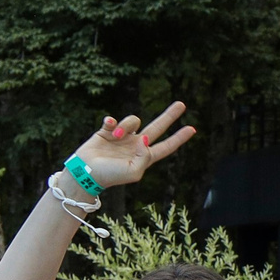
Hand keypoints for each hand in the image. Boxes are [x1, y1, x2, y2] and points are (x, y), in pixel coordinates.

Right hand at [65, 104, 198, 189]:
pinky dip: (112, 122)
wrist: (86, 171)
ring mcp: (122, 137)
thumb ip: (144, 157)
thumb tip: (146, 139)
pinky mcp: (107, 131)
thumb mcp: (133, 171)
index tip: (192, 129)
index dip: (179, 138)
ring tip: (116, 137)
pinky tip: (108, 128)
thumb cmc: (111, 176)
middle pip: (157, 127)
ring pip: (133, 120)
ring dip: (126, 126)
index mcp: (145, 156)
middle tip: (182, 104)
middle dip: (169, 116)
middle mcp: (136, 145)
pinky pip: (114, 119)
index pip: (166, 146)